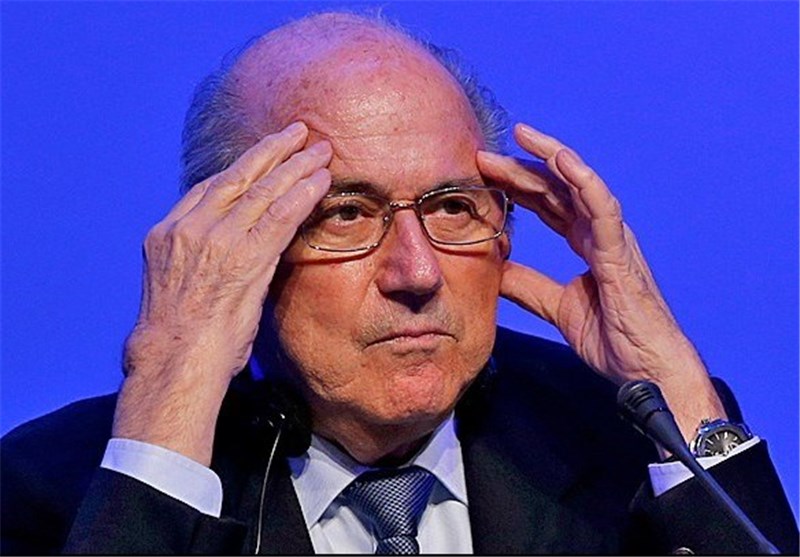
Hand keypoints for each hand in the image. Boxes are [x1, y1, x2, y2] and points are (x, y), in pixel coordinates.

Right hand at [115, 122, 331, 464]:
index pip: (210, 188)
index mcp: (168, 233)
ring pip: (263, 189)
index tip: (264, 156)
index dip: (243, 168)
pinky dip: (303, 194)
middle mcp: (189, 227)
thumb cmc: (178, 339)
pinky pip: (280, 215)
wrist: (172, 363)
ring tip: (319, 148)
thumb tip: (236, 258)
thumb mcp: (180, 289)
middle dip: (272, 151)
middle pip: (238, 176)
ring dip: (295, 166)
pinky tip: (322, 179)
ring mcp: (215, 239)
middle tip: (298, 132)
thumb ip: (205, 262)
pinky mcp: (244, 256)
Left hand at [478, 123, 725, 443]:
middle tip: (484, 155)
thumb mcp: (556, 307)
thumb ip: (528, 286)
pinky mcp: (621, 251)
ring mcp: (613, 238)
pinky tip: (561, 160)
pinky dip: (583, 180)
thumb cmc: (614, 339)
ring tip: (520, 137)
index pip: (548, 205)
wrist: (645, 371)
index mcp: (587, 244)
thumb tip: (496, 270)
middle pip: (557, 190)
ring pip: (580, 185)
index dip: (517, 188)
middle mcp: (600, 233)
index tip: (484, 175)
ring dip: (549, 159)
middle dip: (521, 170)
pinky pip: (603, 207)